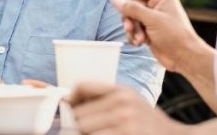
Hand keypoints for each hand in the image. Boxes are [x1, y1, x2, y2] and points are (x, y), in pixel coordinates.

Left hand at [70, 82, 186, 134]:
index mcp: (122, 91)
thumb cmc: (148, 124)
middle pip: (79, 115)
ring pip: (84, 130)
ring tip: (100, 133)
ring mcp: (127, 123)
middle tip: (89, 130)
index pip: (83, 87)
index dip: (72, 99)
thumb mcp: (131, 103)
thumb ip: (104, 100)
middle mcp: (124, 104)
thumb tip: (68, 102)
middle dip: (79, 125)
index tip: (70, 108)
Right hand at [102, 0, 204, 72]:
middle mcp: (156, 6)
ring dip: (131, 29)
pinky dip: (134, 36)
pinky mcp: (148, 31)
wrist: (185, 58)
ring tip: (138, 38)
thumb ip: (132, 9)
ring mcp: (152, 19)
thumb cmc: (175, 36)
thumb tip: (115, 0)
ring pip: (131, 18)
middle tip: (130, 27)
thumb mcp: (152, 20)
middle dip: (129, 17)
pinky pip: (134, 29)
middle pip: (131, 5)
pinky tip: (140, 43)